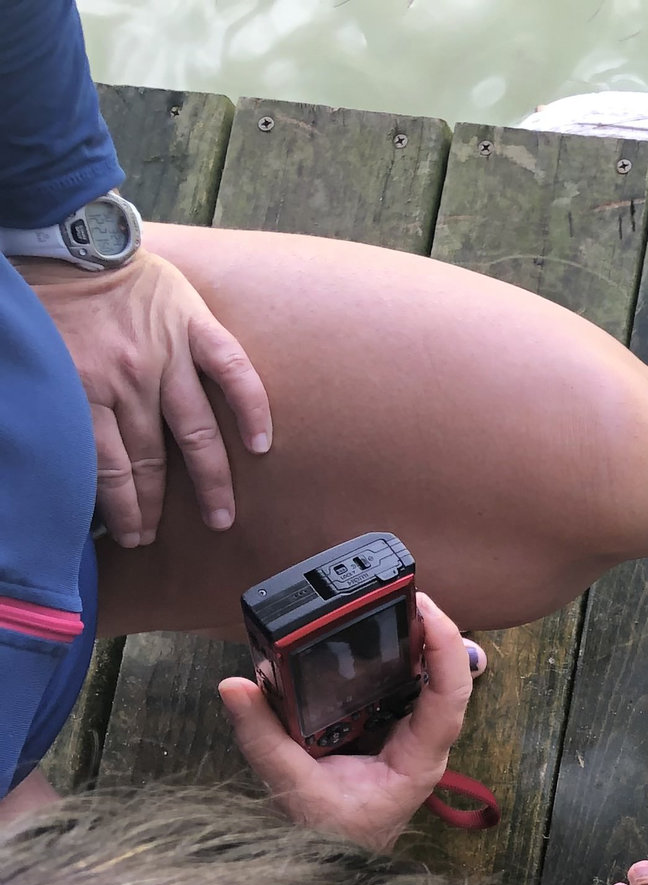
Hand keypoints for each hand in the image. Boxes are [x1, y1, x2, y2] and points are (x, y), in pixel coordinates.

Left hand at [24, 248, 272, 547]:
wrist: (65, 233)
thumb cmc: (43, 296)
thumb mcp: (34, 358)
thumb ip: (53, 405)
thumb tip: (56, 455)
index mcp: (84, 388)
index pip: (106, 470)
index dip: (121, 510)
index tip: (128, 535)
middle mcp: (129, 378)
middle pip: (149, 460)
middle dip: (154, 507)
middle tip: (158, 536)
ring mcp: (167, 354)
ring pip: (194, 432)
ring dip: (211, 481)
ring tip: (221, 516)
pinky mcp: (195, 327)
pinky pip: (231, 372)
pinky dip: (251, 408)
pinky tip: (261, 443)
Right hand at [218, 592, 481, 849]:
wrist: (330, 867)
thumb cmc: (326, 837)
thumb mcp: (290, 788)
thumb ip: (263, 737)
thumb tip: (234, 686)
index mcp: (417, 761)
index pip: (450, 697)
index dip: (446, 650)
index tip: (428, 610)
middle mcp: (422, 746)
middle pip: (445, 680)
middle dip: (431, 635)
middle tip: (404, 594)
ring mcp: (408, 740)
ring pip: (425, 683)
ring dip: (413, 645)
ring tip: (391, 605)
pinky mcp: (387, 737)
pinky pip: (397, 692)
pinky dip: (386, 664)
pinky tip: (367, 639)